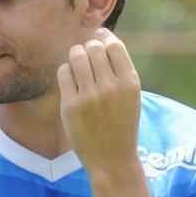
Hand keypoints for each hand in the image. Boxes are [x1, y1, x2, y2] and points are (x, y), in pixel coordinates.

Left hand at [57, 28, 141, 173]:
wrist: (112, 158)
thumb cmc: (121, 124)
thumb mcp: (131, 96)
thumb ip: (119, 70)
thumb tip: (101, 39)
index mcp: (130, 83)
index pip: (114, 46)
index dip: (104, 38)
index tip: (99, 38)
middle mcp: (110, 87)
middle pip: (93, 48)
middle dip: (89, 47)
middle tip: (87, 56)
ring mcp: (89, 96)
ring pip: (76, 56)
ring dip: (76, 55)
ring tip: (78, 65)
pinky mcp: (70, 105)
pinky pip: (64, 72)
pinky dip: (66, 71)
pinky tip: (71, 80)